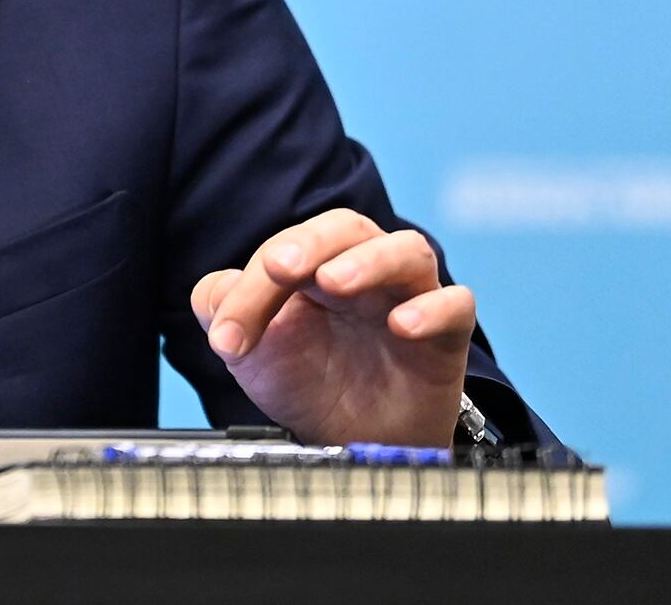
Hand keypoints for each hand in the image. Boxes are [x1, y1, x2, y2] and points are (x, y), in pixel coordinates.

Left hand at [190, 209, 473, 446]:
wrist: (352, 441)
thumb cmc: (308, 380)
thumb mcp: (253, 350)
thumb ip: (224, 311)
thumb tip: (214, 294)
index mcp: (316, 265)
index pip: (288, 249)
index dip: (254, 286)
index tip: (228, 337)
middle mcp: (365, 270)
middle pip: (348, 228)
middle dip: (311, 242)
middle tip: (280, 267)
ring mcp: (409, 298)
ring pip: (407, 251)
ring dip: (370, 260)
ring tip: (335, 282)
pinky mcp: (447, 336)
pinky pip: (456, 304)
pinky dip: (433, 308)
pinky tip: (402, 325)